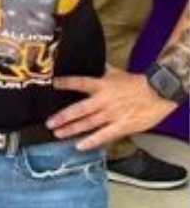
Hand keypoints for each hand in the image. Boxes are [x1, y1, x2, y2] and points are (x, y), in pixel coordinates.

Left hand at [48, 65, 172, 149]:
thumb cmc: (137, 84)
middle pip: (80, 109)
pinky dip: (92, 141)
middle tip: (50, 122)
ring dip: (72, 129)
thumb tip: (90, 61)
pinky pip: (104, 135)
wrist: (158, 93)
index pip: (80, 82)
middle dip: (63, 116)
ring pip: (89, 123)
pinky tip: (80, 146)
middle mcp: (105, 100)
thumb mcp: (116, 73)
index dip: (66, 83)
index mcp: (103, 85)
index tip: (53, 84)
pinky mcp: (122, 126)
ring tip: (58, 133)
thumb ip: (101, 70)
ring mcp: (113, 114)